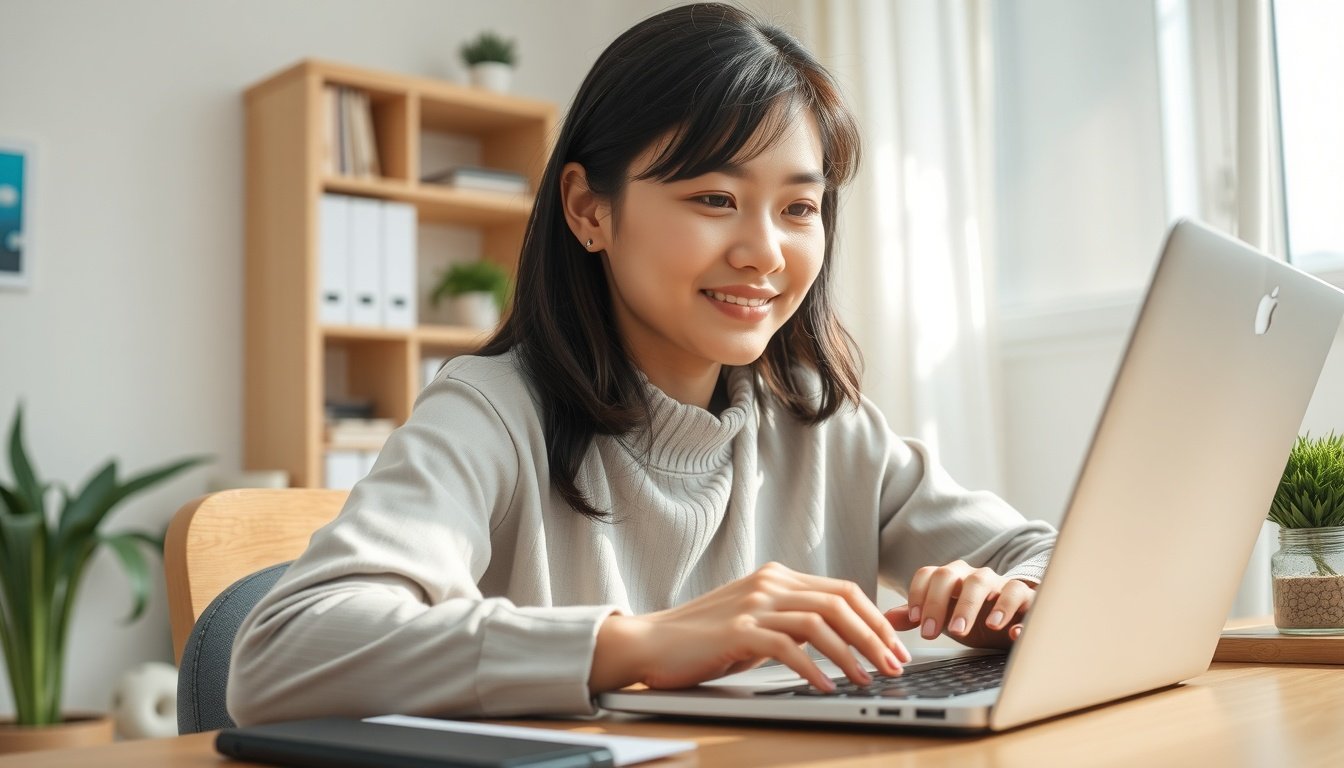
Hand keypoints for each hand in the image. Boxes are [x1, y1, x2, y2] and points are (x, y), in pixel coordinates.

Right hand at [589, 562, 910, 693]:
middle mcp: (770, 583)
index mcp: (778, 577)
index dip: (877, 618)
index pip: (843, 590)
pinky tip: (826, 687)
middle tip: (895, 665)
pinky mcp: (737, 630)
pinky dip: (813, 669)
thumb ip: (794, 621)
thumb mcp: (757, 621)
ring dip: (852, 653)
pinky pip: (787, 646)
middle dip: (875, 635)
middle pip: (840, 602)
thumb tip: (843, 637)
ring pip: (820, 622)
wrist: (651, 641)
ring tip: (869, 679)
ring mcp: (753, 604)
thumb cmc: (705, 638)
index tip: (898, 646)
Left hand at [885, 561, 1035, 649]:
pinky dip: (1017, 616)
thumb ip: (918, 616)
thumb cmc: (975, 619)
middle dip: (940, 602)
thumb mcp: (945, 619)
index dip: (918, 594)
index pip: (928, 574)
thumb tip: (886, 619)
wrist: (1013, 624)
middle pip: (953, 574)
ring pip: (985, 581)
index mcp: (952, 579)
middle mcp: (974, 577)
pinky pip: (1023, 598)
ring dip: (973, 604)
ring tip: (966, 630)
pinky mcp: (1026, 599)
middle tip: (932, 633)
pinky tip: (1011, 634)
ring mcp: (1001, 585)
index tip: (914, 620)